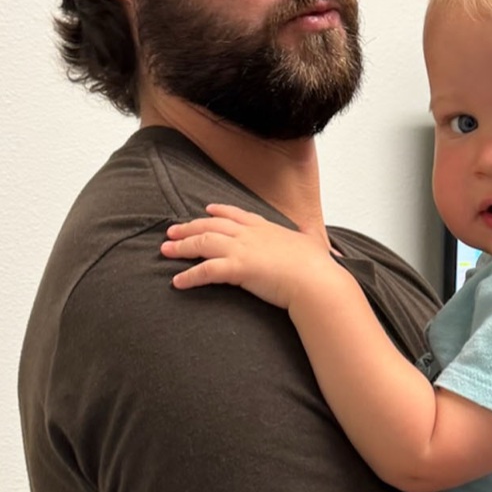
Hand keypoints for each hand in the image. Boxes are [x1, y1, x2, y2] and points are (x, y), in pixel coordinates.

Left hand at [161, 204, 341, 311]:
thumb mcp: (314, 247)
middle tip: (171, 231)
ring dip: (182, 247)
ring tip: (165, 251)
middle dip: (190, 227)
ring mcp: (243, 249)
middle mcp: (250, 235)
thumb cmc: (318, 268)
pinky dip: (189, 276)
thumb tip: (327, 252)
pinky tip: (177, 282)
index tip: (206, 209)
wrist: (317, 280)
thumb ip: (311, 246)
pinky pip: (205, 270)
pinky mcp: (238, 268)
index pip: (237, 215)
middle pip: (212, 225)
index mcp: (266, 228)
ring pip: (203, 242)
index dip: (219, 211)